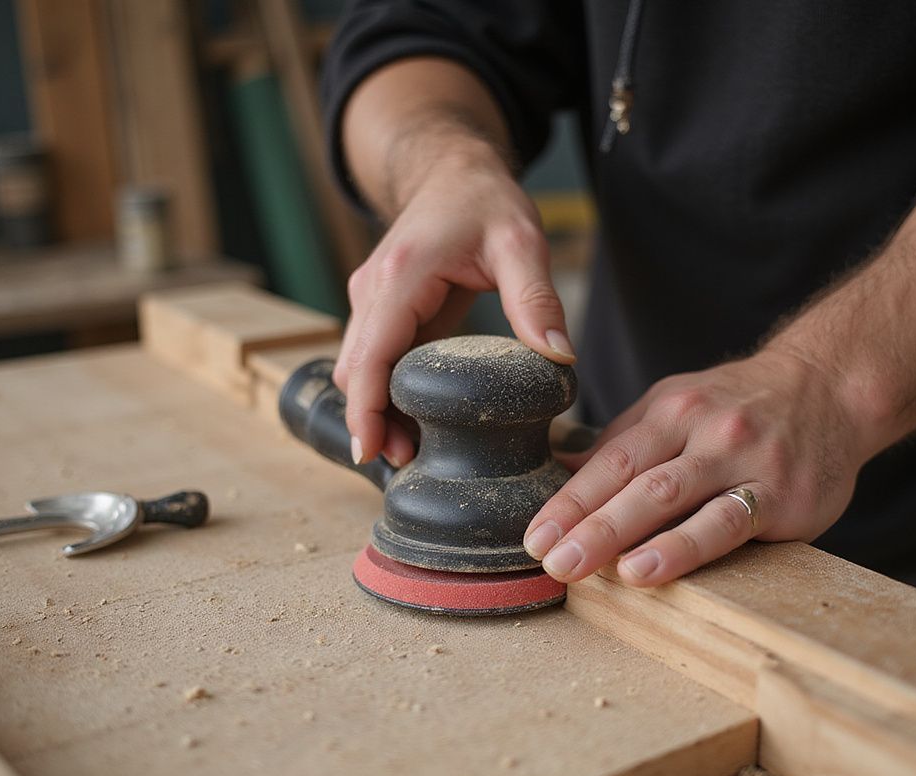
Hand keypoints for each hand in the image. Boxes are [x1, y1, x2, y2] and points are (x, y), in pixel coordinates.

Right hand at [333, 148, 574, 467]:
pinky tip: (411, 420)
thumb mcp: (521, 242)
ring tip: (410, 453)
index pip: (369, 355)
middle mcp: (373, 289)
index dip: (365, 408)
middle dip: (372, 420)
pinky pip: (374, 358)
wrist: (452, 170)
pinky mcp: (381, 309)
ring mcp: (372, 299)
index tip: (370, 451)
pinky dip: (385, 390)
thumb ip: (537, 300)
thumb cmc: (484, 199)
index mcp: (401, 275)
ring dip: (376, 409)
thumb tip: (559, 358)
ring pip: (359, 367)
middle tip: (405, 464)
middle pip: (356, 369)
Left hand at [526, 350, 865, 585]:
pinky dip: (683, 547)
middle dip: (585, 523)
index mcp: (672, 410)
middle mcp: (705, 430)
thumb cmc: (740, 407)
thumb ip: (624, 443)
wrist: (832, 387)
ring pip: (674, 499)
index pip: (610, 460)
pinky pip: (727, 524)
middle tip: (548, 560)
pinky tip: (649, 569)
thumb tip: (560, 472)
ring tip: (582, 567)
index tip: (535, 536)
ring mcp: (746, 459)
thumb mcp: (677, 405)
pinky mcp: (784, 494)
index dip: (569, 500)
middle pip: (634, 480)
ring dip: (623, 536)